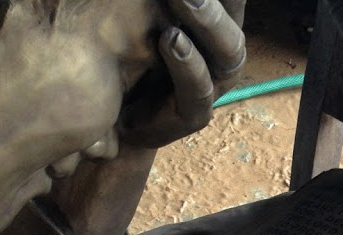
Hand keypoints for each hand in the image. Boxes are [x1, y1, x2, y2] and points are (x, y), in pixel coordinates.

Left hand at [120, 0, 246, 148]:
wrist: (108, 115)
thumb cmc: (122, 53)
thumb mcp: (140, 14)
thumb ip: (156, 3)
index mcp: (212, 20)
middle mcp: (219, 49)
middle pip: (234, 15)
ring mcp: (211, 83)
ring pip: (228, 51)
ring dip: (207, 21)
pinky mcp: (192, 115)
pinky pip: (199, 91)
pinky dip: (187, 63)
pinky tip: (170, 39)